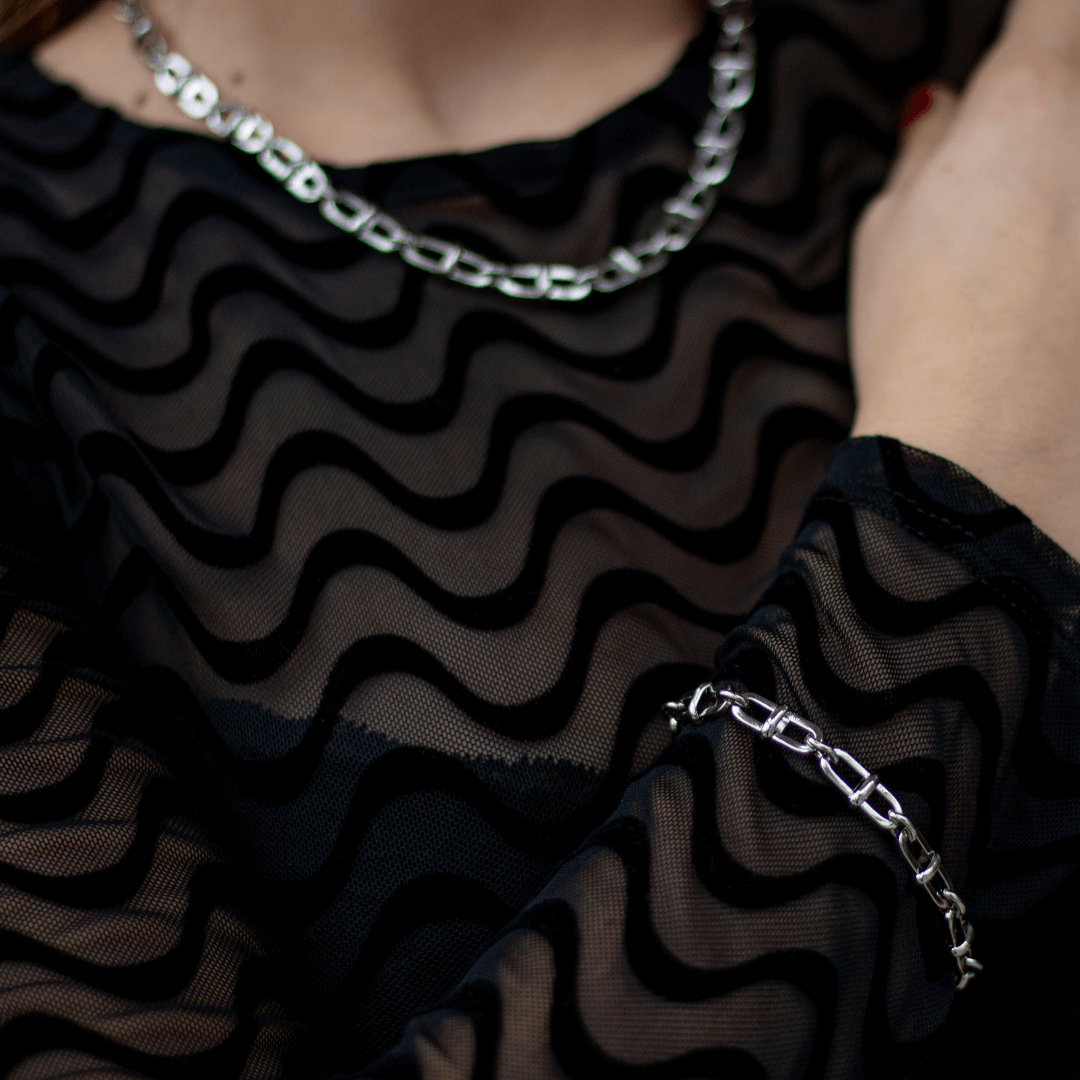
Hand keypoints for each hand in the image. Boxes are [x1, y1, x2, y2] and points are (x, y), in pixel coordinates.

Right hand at [849, 0, 1079, 559]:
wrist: (991, 460)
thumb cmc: (925, 344)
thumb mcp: (888, 234)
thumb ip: (928, 148)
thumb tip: (940, 106)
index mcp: (1033, 97)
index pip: (1054, 1)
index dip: (1037, 20)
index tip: (1023, 39)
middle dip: (1056, 106)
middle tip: (1017, 168)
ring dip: (1068, 182)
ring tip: (1037, 242)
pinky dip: (1076, 241)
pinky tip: (1055, 284)